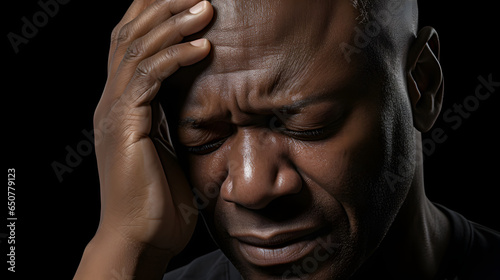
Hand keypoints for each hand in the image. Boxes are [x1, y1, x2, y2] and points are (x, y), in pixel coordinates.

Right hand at [93, 0, 211, 255]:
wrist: (139, 236)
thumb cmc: (158, 196)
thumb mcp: (168, 144)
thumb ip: (172, 113)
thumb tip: (197, 91)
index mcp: (122, 102)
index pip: (130, 43)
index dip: (153, 15)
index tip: (184, 0)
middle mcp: (112, 99)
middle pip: (129, 35)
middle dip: (163, 8)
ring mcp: (114, 110)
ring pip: (137, 50)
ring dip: (173, 24)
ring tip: (205, 8)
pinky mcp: (125, 125)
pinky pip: (148, 78)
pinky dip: (175, 58)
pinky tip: (202, 47)